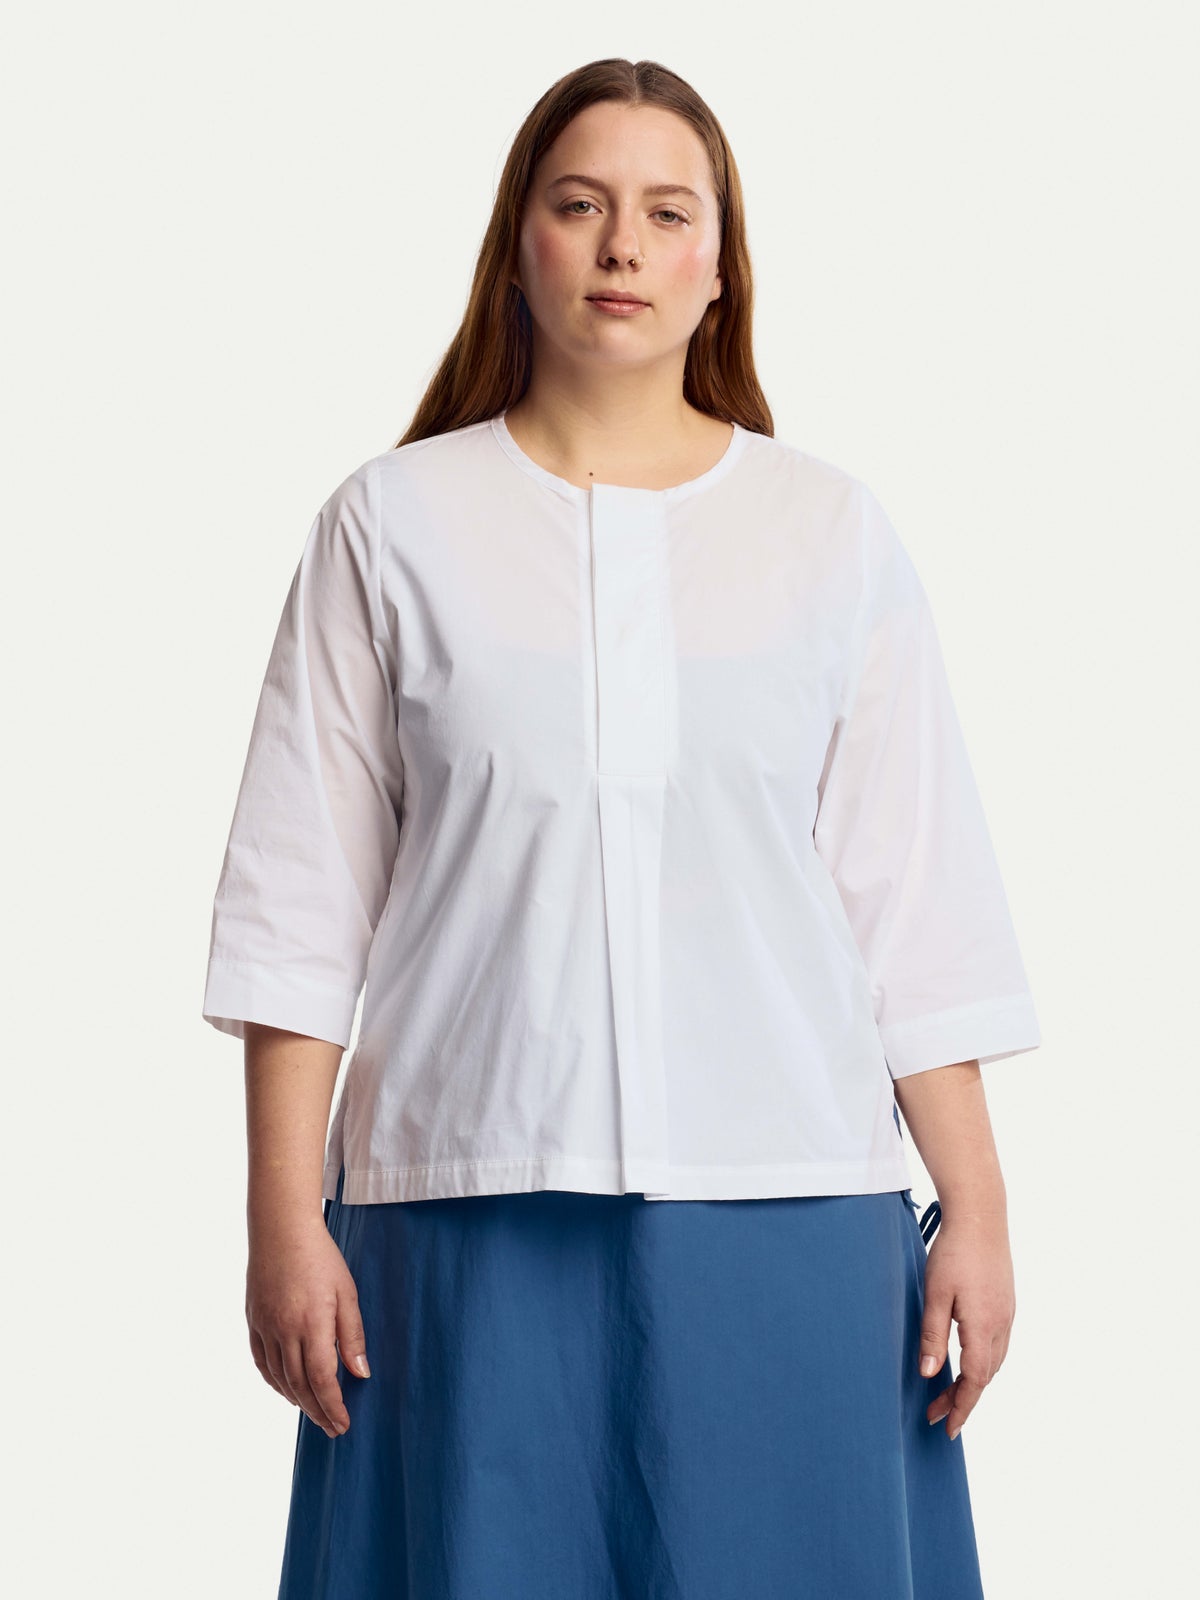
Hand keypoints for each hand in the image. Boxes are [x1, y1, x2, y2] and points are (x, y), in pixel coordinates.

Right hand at [246, 1217, 371, 1438]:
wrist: (282, 1230)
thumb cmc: (321, 1258)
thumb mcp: (347, 1293)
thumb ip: (352, 1335)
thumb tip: (361, 1374)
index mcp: (312, 1324)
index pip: (322, 1380)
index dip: (332, 1406)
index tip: (343, 1424)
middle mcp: (284, 1331)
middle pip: (300, 1385)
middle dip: (318, 1411)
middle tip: (332, 1427)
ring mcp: (265, 1327)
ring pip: (280, 1378)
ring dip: (297, 1401)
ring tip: (314, 1412)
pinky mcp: (254, 1322)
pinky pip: (262, 1363)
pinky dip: (275, 1382)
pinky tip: (287, 1390)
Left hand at [918, 1211, 1013, 1440]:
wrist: (981, 1215)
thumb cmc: (954, 1252)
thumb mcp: (935, 1293)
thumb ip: (933, 1335)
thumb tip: (931, 1375)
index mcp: (984, 1326)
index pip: (975, 1381)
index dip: (962, 1407)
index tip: (947, 1428)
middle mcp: (1002, 1324)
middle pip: (985, 1376)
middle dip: (963, 1398)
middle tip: (936, 1412)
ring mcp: (1008, 1313)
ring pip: (994, 1361)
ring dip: (974, 1380)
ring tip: (949, 1391)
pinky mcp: (1007, 1302)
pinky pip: (998, 1344)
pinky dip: (983, 1361)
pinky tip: (968, 1358)